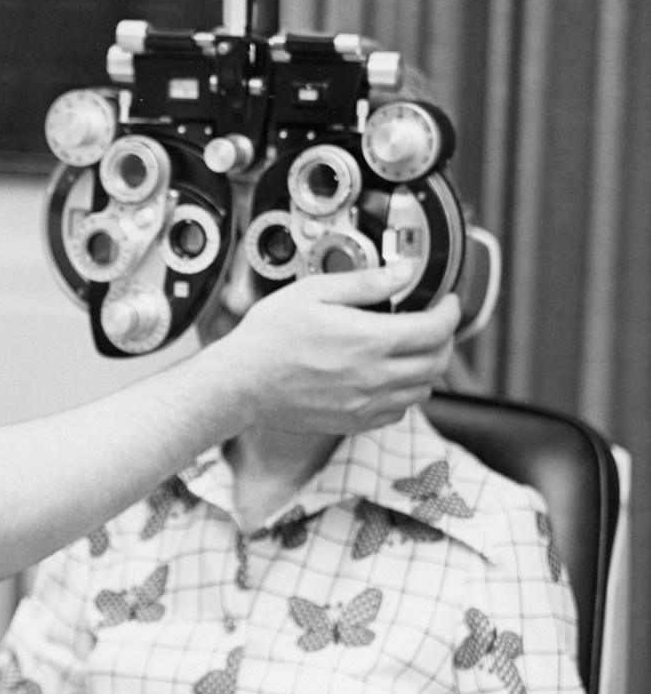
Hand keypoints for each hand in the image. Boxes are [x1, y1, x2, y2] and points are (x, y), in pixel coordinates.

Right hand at [209, 263, 458, 434]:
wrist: (242, 382)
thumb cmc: (269, 337)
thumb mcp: (314, 292)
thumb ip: (365, 282)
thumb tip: (403, 272)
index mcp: (369, 340)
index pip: (436, 329)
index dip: (451, 312)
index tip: (448, 301)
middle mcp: (375, 376)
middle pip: (438, 361)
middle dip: (445, 337)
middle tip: (434, 321)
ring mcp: (368, 403)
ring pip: (424, 388)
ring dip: (428, 366)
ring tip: (412, 348)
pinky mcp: (356, 420)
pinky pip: (400, 410)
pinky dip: (406, 392)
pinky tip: (388, 375)